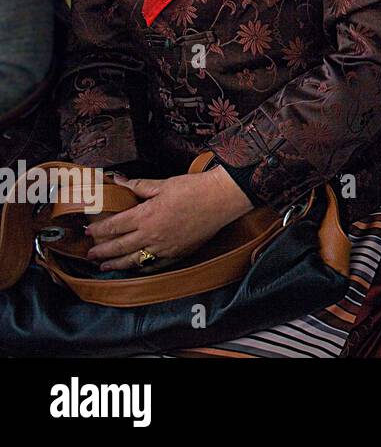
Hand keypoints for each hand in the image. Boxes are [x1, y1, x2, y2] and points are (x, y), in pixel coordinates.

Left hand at [84, 168, 253, 271]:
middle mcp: (152, 235)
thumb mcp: (164, 184)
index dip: (99, 230)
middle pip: (119, 247)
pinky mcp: (179, 253)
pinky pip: (156, 265)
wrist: (221, 199)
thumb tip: (119, 180)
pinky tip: (136, 268)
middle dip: (102, 251)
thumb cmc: (194, 189)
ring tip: (105, 266)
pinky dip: (143, 268)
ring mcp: (165, 247)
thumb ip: (139, 186)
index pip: (114, 226)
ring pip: (134, 260)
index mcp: (145, 216)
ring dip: (117, 264)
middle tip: (90, 254)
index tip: (89, 232)